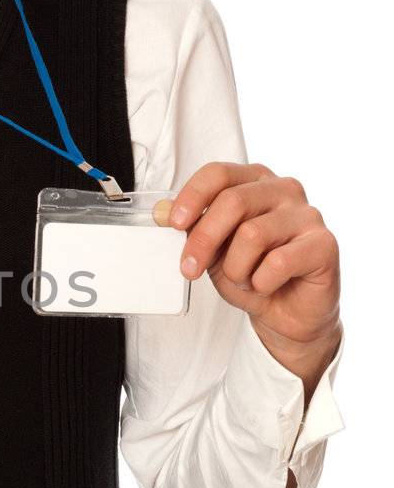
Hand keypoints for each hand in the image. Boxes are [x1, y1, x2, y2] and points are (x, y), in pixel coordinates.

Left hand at [153, 162, 341, 379]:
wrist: (287, 314)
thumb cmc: (251, 274)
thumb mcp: (214, 250)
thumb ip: (194, 228)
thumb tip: (163, 212)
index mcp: (255, 182)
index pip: (218, 173)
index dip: (192, 197)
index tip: (174, 224)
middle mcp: (284, 190)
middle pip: (232, 201)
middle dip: (203, 241)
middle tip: (190, 269)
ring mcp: (308, 215)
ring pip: (252, 234)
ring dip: (237, 269)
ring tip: (244, 280)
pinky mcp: (325, 244)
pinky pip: (277, 262)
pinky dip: (261, 283)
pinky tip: (267, 286)